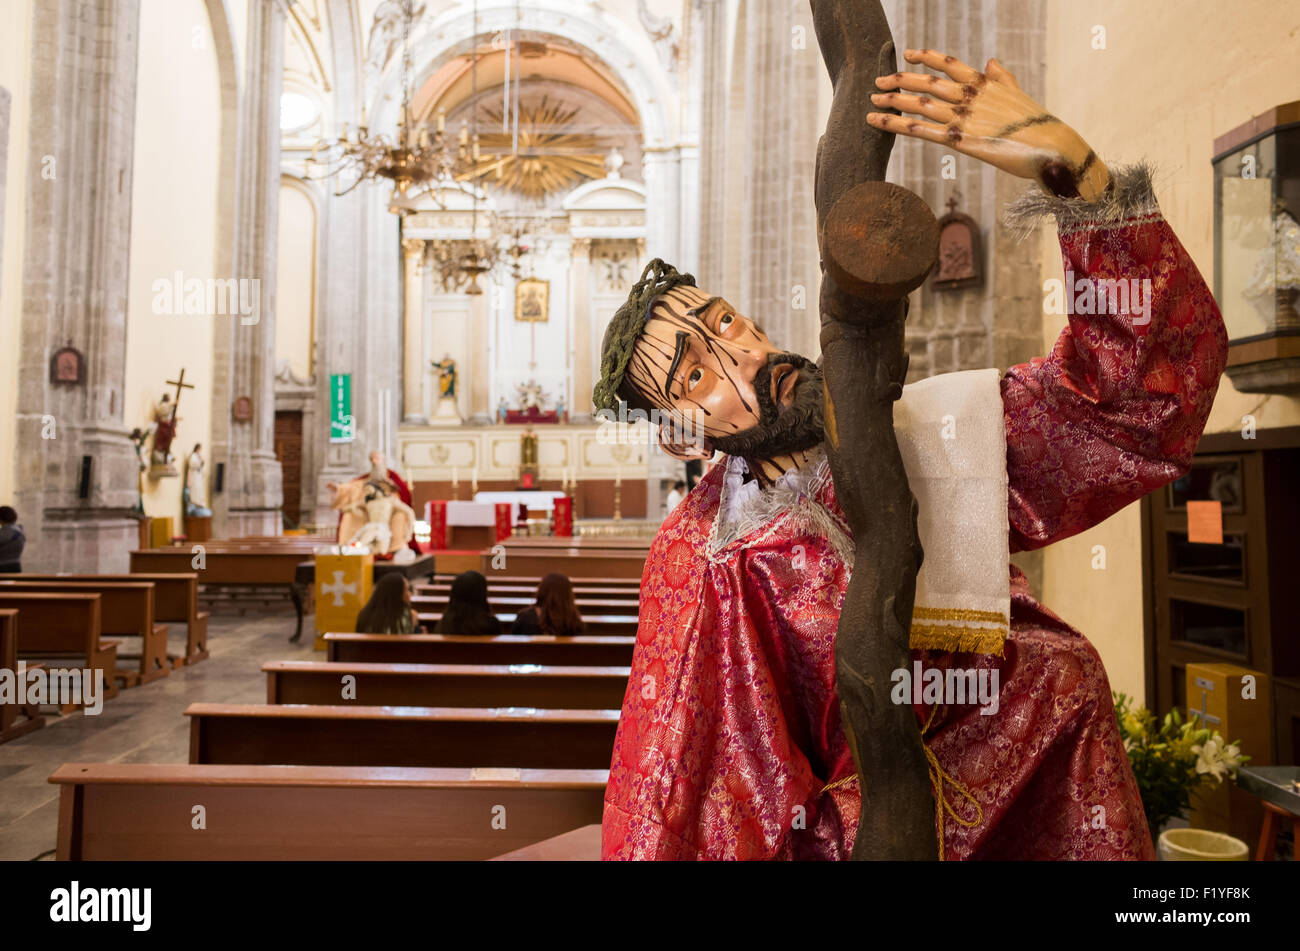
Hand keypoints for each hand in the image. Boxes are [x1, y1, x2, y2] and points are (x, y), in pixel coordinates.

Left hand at [869, 49, 1109, 200]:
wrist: (1051, 147)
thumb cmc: (1036, 124)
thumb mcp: (1017, 93)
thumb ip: (1000, 77)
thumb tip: (989, 61)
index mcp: (984, 83)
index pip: (950, 64)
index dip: (926, 58)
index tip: (907, 54)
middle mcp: (972, 97)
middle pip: (928, 83)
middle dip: (900, 80)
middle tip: (878, 81)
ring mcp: (966, 118)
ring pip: (922, 105)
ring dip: (895, 103)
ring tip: (873, 102)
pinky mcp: (963, 141)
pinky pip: (926, 132)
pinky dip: (904, 127)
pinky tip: (885, 124)